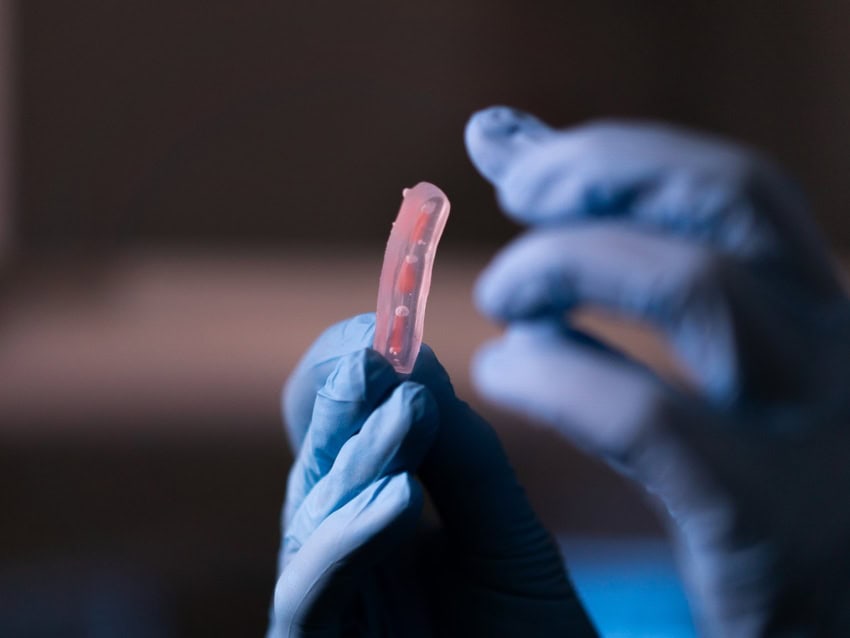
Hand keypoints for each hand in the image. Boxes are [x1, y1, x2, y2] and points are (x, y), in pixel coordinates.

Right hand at [268, 314, 596, 636]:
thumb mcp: (507, 538)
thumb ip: (463, 459)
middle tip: (376, 346)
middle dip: (346, 402)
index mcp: (376, 514)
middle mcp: (340, 551)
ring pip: (311, 515)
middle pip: (319, 460)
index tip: (384, 326)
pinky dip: (347, 540)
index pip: (343, 429)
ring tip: (407, 413)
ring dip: (357, 458)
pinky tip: (394, 499)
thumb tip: (417, 365)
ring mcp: (325, 604)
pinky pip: (313, 591)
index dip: (350, 376)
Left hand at [466, 107, 849, 636]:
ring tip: (501, 298)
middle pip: (733, 201)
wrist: (824, 636)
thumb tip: (509, 146)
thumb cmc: (756, 495)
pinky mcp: (773, 532)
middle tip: (513, 196)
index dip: (617, 153)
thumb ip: (608, 257)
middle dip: (604, 174)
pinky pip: (653, 420)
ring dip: (571, 267)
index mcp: (819, 319)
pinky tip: (506, 374)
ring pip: (700, 289)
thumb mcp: (706, 365)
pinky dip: (563, 379)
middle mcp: (836, 357)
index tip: (512, 154)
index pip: (734, 189)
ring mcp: (817, 438)